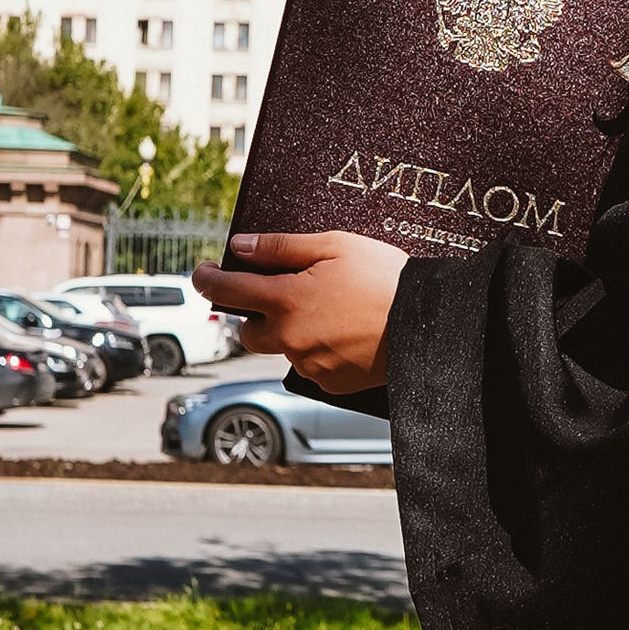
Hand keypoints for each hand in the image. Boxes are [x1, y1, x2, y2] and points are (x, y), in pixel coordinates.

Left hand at [195, 234, 405, 395]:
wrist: (426, 324)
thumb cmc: (383, 278)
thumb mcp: (333, 246)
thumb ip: (281, 247)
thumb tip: (240, 247)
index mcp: (285, 301)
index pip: (228, 291)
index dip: (207, 280)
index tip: (201, 273)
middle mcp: (289, 338)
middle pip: (248, 332)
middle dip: (256, 315)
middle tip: (282, 296)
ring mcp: (308, 364)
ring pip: (283, 349)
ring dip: (292, 332)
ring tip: (330, 312)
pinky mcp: (329, 383)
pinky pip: (311, 366)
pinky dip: (319, 351)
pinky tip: (345, 334)